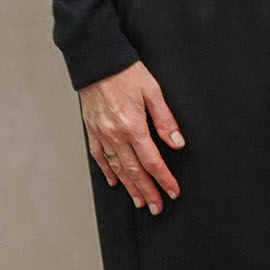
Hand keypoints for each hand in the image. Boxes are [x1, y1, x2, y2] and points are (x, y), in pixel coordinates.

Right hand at [79, 61, 183, 214]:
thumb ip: (165, 120)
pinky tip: (115, 181)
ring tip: (140, 201)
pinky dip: (108, 171)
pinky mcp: (92, 130)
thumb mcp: (153, 91)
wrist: (97, 61)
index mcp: (133, 126)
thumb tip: (177, 143)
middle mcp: (115, 135)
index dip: (164, 178)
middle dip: (147, 191)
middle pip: (134, 170)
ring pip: (117, 168)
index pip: (152, 161)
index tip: (173, 191)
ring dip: (129, 186)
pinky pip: (100, 156)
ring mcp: (101, 134)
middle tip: (157, 207)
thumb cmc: (126, 72)